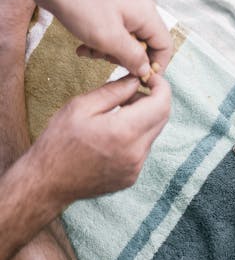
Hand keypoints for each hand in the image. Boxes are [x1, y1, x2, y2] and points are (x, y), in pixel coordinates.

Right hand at [33, 73, 170, 202]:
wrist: (46, 182)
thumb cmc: (58, 142)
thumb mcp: (80, 106)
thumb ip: (114, 90)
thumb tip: (136, 80)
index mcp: (123, 132)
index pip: (162, 103)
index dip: (160, 85)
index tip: (148, 77)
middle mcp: (135, 153)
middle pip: (162, 117)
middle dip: (152, 99)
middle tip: (129, 91)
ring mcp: (135, 168)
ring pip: (153, 133)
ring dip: (143, 118)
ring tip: (117, 113)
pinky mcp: (131, 177)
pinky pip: (143, 149)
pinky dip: (136, 136)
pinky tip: (113, 134)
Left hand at [47, 0, 171, 78]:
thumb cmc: (80, 5)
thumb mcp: (109, 38)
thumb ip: (132, 57)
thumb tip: (146, 70)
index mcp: (146, 14)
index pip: (165, 46)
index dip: (155, 65)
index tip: (140, 79)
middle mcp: (140, 10)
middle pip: (145, 45)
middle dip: (125, 58)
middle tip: (104, 59)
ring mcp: (124, 9)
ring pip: (127, 41)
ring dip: (108, 52)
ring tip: (88, 50)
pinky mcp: (109, 9)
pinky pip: (113, 33)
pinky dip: (100, 43)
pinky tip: (83, 46)